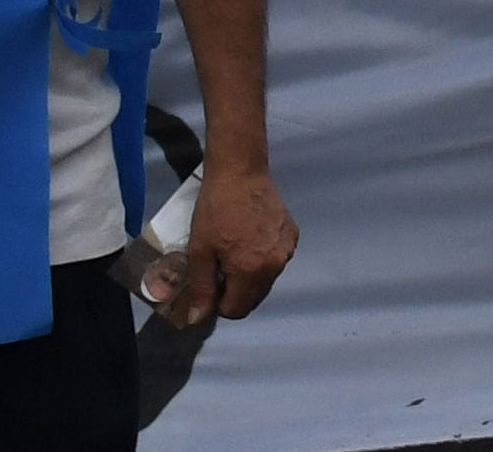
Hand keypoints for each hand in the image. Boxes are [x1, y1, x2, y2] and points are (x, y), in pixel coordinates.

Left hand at [144, 165, 294, 326]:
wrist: (240, 173)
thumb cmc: (215, 211)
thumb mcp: (200, 251)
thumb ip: (202, 288)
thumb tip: (199, 319)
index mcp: (252, 272)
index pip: (237, 309)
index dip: (219, 303)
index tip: (210, 284)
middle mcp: (276, 265)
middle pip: (254, 297)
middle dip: (235, 291)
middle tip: (220, 268)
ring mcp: (287, 250)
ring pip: (266, 279)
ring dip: (250, 275)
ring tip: (235, 250)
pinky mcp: (292, 235)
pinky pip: (276, 260)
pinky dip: (263, 258)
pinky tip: (251, 237)